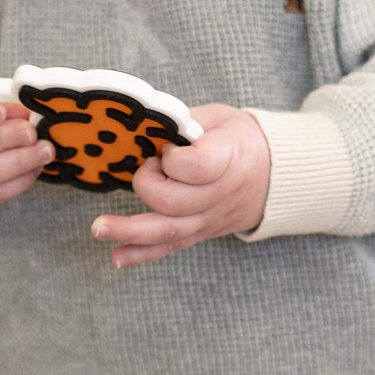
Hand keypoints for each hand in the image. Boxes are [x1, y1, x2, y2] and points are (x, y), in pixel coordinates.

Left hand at [91, 104, 269, 266]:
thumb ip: (185, 122)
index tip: (168, 147)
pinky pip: (171, 247)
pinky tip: (117, 257)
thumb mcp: (220, 117)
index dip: (173, 158)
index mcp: (229, 157)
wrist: (276, 176)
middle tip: (149, 166)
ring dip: (130, 231)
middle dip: (147, 184)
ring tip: (98, 228)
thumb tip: (146, 124)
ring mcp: (210, 218)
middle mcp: (221, 193)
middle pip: (174, 201)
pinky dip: (143, 254)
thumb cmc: (241, 139)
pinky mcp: (201, 232)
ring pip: (169, 230)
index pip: (197, 167)